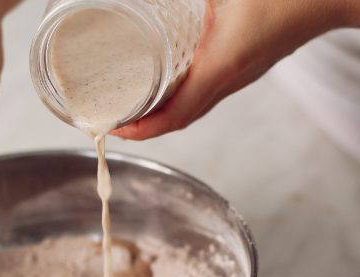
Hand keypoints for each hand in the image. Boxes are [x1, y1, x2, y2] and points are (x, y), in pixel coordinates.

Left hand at [113, 0, 345, 139]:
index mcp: (222, 64)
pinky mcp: (247, 66)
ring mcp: (241, 75)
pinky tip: (168, 83)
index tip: (113, 126)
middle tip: (112, 116)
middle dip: (143, 126)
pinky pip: (207, 93)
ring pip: (194, 108)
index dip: (141, 129)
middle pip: (180, 119)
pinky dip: (181, 98)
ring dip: (161, 114)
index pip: (175, 115)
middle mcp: (231, 78)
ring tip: (132, 105)